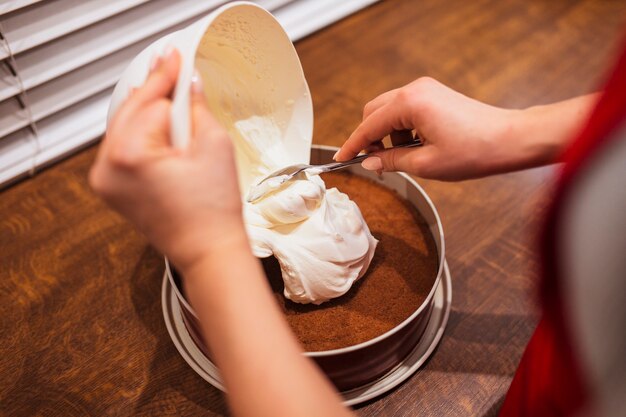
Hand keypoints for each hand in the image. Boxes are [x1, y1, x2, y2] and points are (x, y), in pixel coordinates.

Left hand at [89, 48, 246, 270]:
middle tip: (168, 64)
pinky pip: (120, 147)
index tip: (174, 57)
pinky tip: (151, 116)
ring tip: (162, 87)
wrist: (208, 251)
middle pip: (130, 111)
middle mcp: (107, 168)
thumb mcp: (214, 147)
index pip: (151, 102)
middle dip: (152, 88)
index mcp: (129, 155)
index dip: (167, 77)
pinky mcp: (111, 189)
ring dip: (144, 108)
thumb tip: (189, 87)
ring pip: (123, 127)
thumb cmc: (212, 213)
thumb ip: (197, 109)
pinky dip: (137, 131)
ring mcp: (105, 181)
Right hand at [335, 77, 522, 180]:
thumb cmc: (475, 150)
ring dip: (388, 135)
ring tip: (405, 157)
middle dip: (369, 138)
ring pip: (389, 111)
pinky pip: (405, 110)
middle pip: (373, 112)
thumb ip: (390, 160)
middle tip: (374, 162)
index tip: (341, 158)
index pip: (368, 125)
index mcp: (410, 103)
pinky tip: (417, 146)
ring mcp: (426, 90)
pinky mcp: (435, 95)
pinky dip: (402, 129)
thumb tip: (369, 162)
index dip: (352, 145)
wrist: (510, 139)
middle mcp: (415, 89)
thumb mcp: (425, 164)